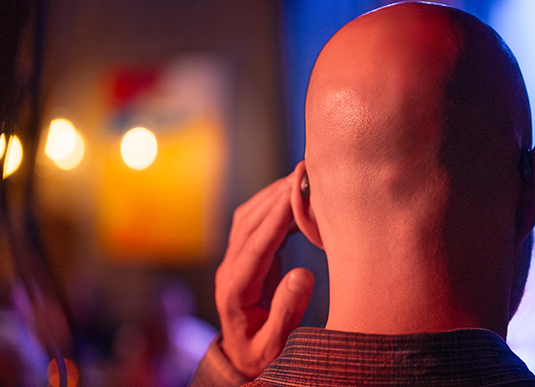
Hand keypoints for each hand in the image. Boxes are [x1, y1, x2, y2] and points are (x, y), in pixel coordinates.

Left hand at [215, 170, 314, 378]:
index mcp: (234, 294)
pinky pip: (253, 224)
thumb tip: (303, 274)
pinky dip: (273, 206)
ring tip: (302, 179)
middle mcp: (228, 273)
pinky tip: (295, 199)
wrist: (243, 361)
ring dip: (273, 195)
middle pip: (249, 224)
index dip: (277, 218)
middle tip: (305, 174)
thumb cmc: (262, 356)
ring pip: (248, 218)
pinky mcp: (242, 259)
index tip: (297, 193)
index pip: (255, 247)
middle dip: (277, 196)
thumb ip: (286, 312)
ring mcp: (232, 263)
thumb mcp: (275, 345)